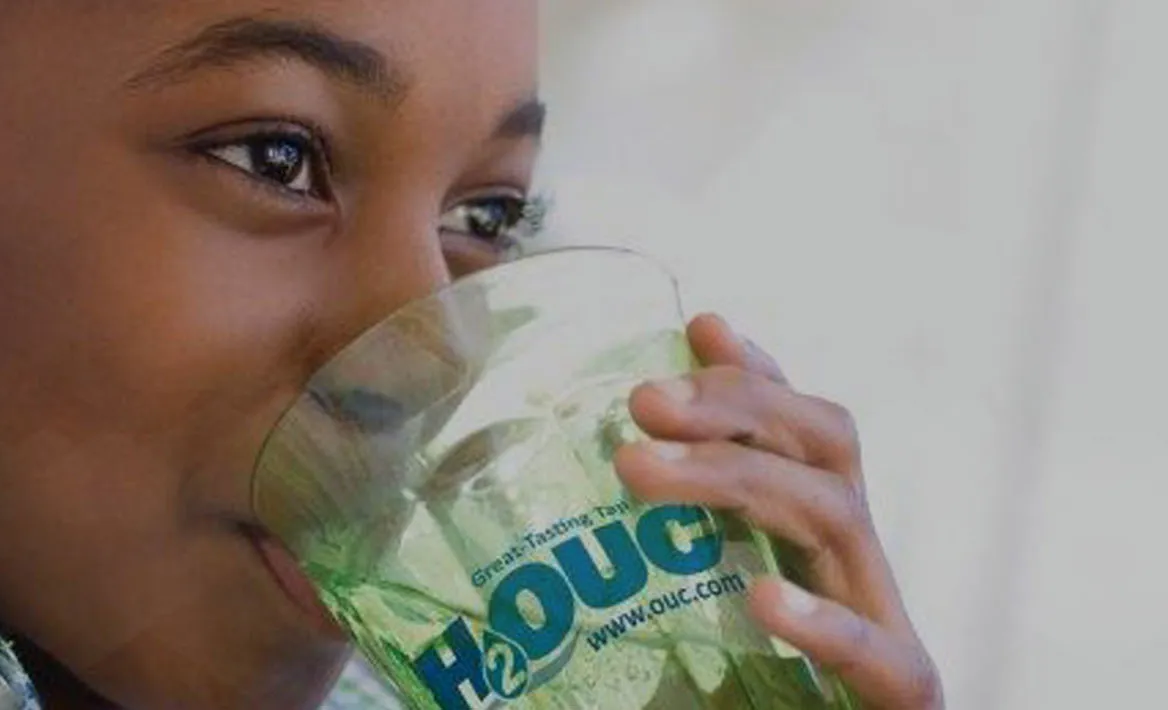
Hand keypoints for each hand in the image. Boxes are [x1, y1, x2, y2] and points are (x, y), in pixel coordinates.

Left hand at [614, 314, 941, 709]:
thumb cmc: (733, 700)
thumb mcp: (671, 625)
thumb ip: (622, 578)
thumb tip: (508, 536)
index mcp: (807, 542)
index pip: (796, 431)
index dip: (753, 374)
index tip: (698, 322)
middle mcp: (854, 567)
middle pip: (823, 444)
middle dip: (735, 405)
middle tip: (639, 399)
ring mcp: (887, 627)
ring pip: (838, 516)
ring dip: (737, 479)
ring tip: (640, 471)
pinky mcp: (904, 698)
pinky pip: (882, 656)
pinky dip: (824, 621)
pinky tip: (765, 598)